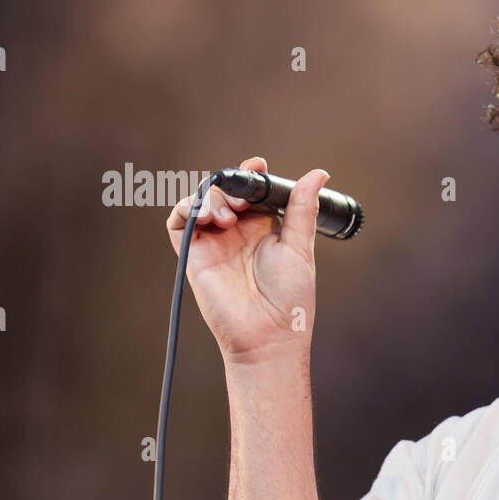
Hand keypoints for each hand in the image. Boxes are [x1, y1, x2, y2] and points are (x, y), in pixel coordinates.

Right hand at [165, 156, 328, 364]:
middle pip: (226, 190)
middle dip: (233, 185)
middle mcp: (238, 232)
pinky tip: (208, 217)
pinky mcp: (194, 255)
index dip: (253, 174)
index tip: (259, 164)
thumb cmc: (289, 298)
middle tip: (245, 201)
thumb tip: (319, 174)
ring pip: (203, 200)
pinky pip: (179, 222)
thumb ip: (303, 208)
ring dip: (213, 197)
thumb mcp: (299, 247)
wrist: (268, 335)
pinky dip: (188, 209)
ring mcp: (214, 242)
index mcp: (265, 228)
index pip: (253, 191)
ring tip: (229, 217)